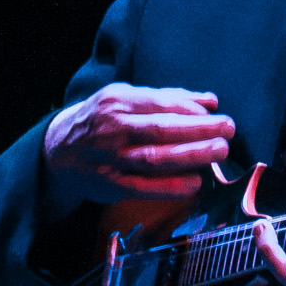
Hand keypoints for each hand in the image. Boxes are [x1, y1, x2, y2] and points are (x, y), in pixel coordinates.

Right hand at [42, 84, 235, 212]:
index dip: (193, 110)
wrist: (58, 148)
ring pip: (154, 157)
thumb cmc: (102, 119)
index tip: (219, 115)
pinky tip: (194, 184)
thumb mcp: (126, 99)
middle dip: (199, 130)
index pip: (161, 104)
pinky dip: (170, 186)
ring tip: (218, 152)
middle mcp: (112, 128)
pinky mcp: (110, 184)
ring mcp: (110, 158)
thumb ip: (168, 98)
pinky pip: (143, 187)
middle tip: (228, 131)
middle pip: (161, 129)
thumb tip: (210, 101)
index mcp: (118, 101)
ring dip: (190, 155)